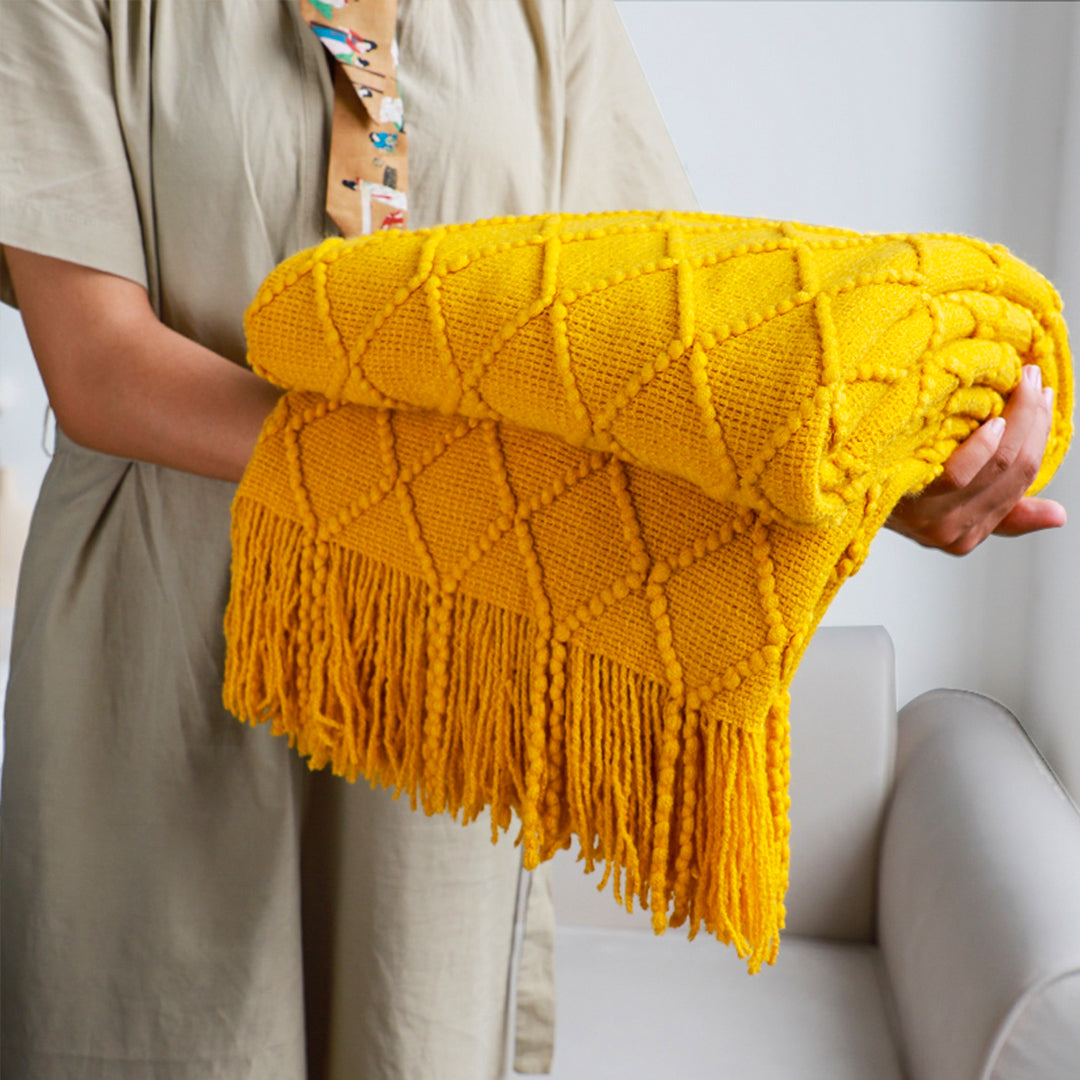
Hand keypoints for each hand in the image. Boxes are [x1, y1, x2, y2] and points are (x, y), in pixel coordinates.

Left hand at [885, 363, 1065, 554]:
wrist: (829, 496)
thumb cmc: (887, 489)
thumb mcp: (947, 503)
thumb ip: (1002, 510)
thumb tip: (1058, 515)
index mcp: (969, 534)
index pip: (1023, 479)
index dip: (1040, 435)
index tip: (1042, 396)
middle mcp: (954, 532)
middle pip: (1016, 469)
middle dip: (1033, 420)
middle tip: (1033, 379)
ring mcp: (931, 521)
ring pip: (997, 468)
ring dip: (1017, 421)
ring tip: (1019, 385)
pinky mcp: (909, 505)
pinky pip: (958, 475)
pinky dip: (981, 446)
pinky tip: (990, 421)